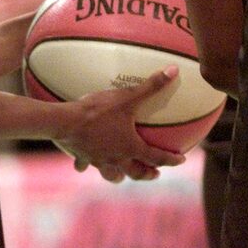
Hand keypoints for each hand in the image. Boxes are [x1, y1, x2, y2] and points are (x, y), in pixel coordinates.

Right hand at [59, 65, 185, 180]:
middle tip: (155, 174)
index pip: (156, 156)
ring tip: (123, 175)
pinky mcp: (82, 156)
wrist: (66, 122)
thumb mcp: (127, 96)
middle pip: (136, 172)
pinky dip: (86, 165)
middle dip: (147, 174)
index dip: (171, 159)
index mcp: (131, 146)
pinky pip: (85, 164)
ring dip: (120, 176)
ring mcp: (99, 159)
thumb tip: (173, 71)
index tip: (181, 160)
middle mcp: (117, 158)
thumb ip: (151, 85)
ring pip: (113, 174)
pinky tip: (83, 164)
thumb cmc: (98, 110)